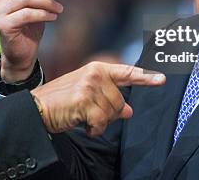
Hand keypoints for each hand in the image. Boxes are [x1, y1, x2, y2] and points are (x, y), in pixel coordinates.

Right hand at [31, 62, 165, 135]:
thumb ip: (109, 99)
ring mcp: (90, 86)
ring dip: (99, 122)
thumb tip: (128, 110)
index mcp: (97, 69)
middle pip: (119, 101)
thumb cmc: (61, 101)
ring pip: (111, 112)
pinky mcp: (84, 100)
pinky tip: (82, 124)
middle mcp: (95, 74)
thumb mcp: (86, 96)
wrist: (36, 107)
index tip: (162, 79)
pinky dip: (94, 128)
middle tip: (89, 114)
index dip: (145, 77)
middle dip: (108, 113)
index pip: (126, 72)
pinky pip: (101, 121)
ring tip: (82, 117)